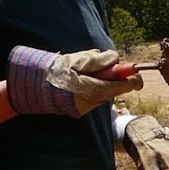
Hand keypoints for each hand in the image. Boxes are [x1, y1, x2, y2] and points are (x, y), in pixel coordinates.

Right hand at [7, 46, 143, 116]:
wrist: (31, 88)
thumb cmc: (55, 70)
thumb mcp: (77, 60)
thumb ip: (99, 61)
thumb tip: (116, 60)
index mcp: (92, 89)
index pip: (120, 87)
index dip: (131, 80)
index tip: (137, 74)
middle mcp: (90, 102)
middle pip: (112, 90)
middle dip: (112, 78)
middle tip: (106, 67)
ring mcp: (84, 107)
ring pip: (103, 93)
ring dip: (101, 82)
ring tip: (85, 72)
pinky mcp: (79, 109)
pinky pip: (93, 97)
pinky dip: (92, 88)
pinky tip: (80, 80)